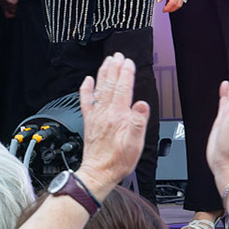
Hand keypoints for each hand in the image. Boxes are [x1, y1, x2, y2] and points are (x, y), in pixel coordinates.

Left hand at [75, 53, 149, 197]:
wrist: (98, 173)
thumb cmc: (117, 161)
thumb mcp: (136, 144)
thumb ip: (138, 122)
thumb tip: (142, 105)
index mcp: (118, 117)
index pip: (123, 89)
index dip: (126, 74)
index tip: (129, 62)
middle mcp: (105, 113)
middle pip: (110, 85)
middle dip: (114, 68)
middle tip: (117, 56)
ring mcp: (96, 116)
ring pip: (99, 89)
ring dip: (103, 74)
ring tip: (107, 61)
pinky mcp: (89, 122)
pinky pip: (85, 101)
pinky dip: (86, 89)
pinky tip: (87, 81)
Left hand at [157, 0, 187, 12]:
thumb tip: (158, 0)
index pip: (173, 3)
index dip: (168, 8)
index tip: (164, 10)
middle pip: (178, 4)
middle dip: (172, 9)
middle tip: (166, 9)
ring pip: (181, 2)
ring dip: (174, 5)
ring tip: (167, 4)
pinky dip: (177, 1)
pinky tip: (172, 0)